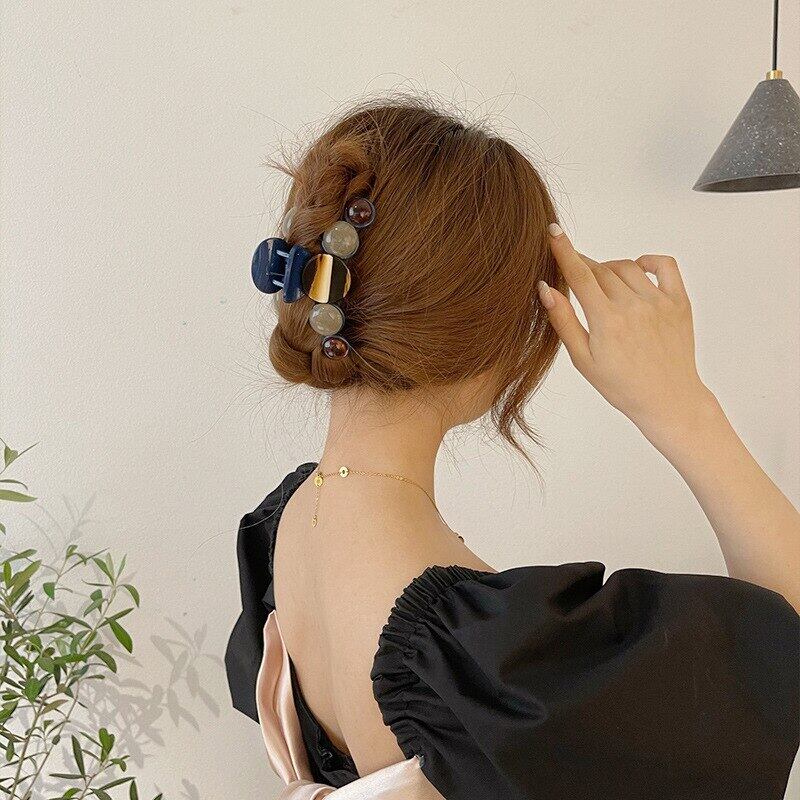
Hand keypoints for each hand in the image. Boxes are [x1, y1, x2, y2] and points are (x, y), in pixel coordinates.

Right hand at [539, 224, 715, 440]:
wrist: (668, 399)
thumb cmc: (622, 385)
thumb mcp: (583, 360)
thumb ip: (564, 321)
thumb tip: (546, 290)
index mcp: (607, 321)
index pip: (579, 275)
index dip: (564, 251)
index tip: (553, 232)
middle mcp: (633, 306)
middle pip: (600, 269)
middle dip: (583, 266)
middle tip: (575, 274)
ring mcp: (659, 301)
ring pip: (626, 267)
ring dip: (609, 268)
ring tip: (603, 287)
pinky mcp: (679, 302)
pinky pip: (664, 265)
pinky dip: (647, 261)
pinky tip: (637, 268)